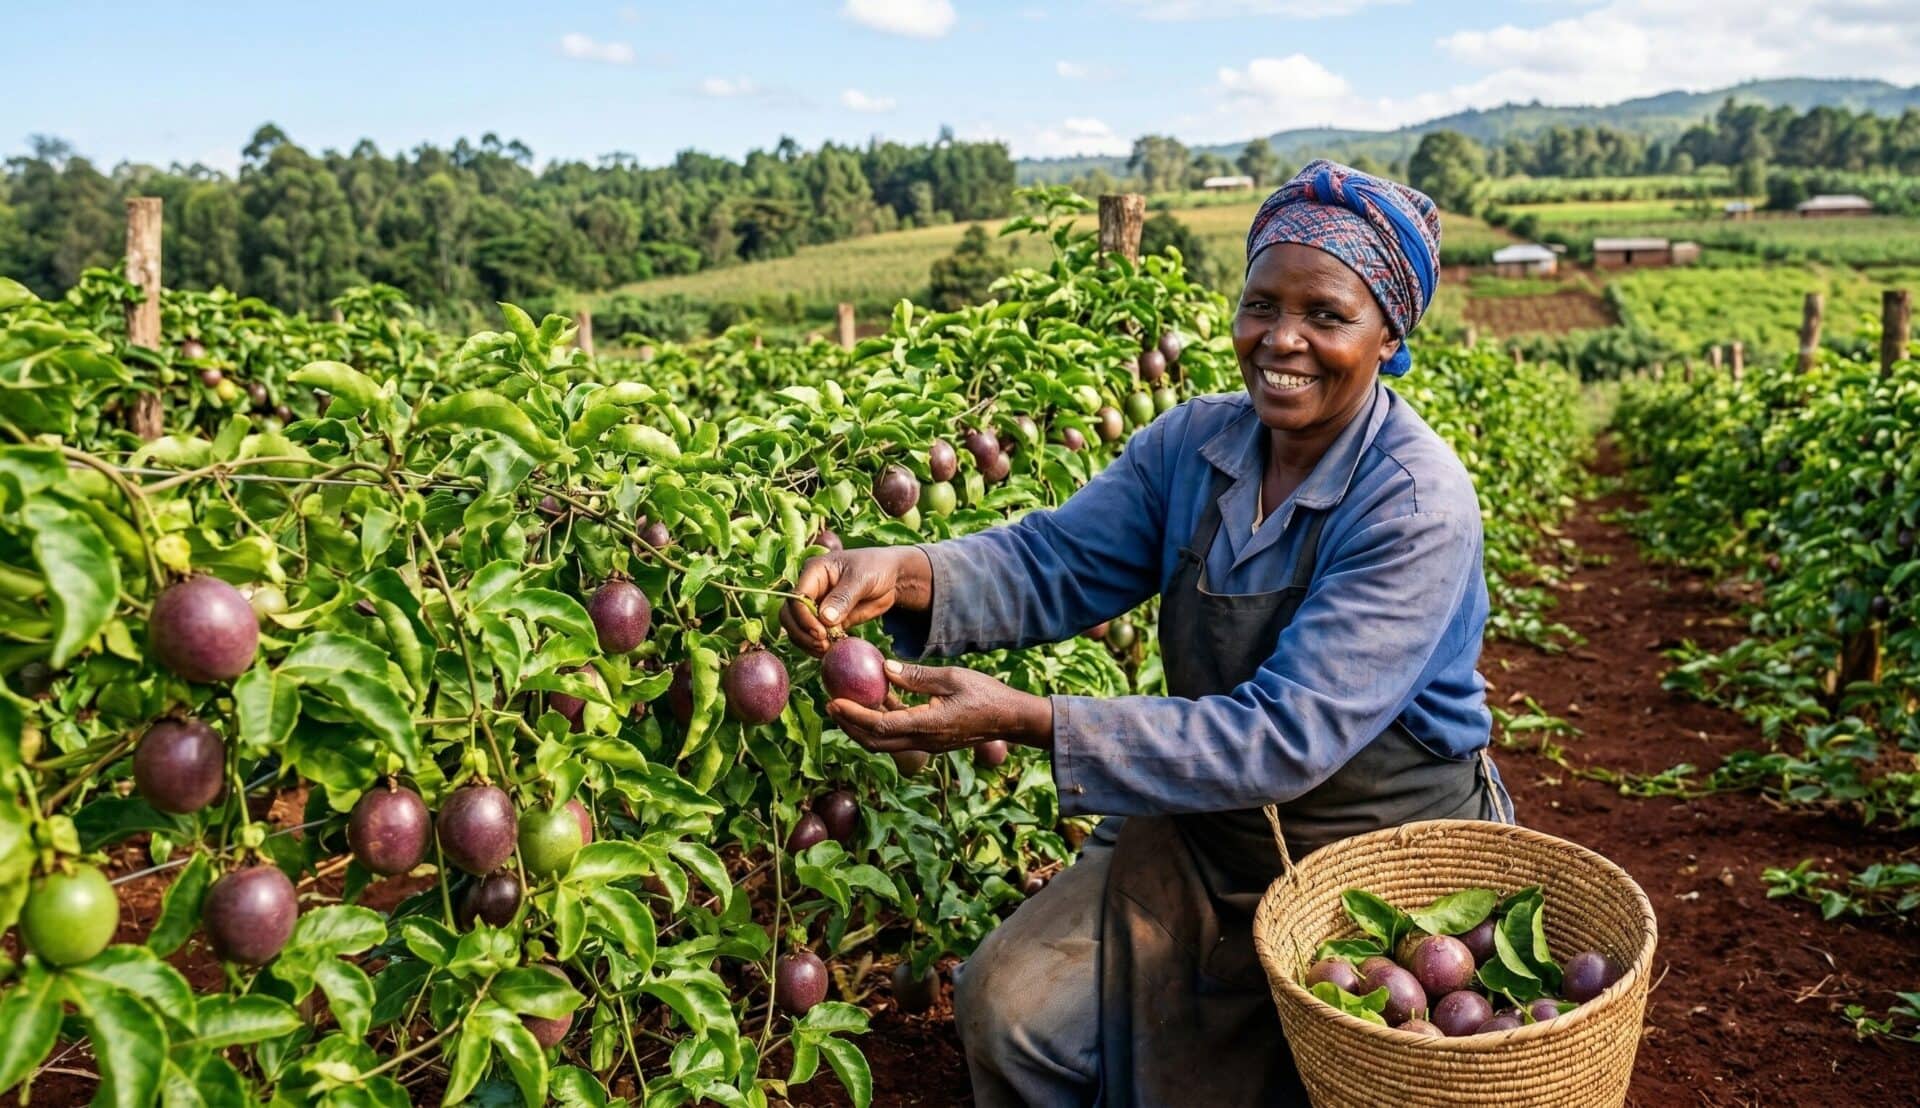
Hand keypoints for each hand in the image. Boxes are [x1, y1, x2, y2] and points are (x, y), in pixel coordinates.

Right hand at [781, 546, 932, 656]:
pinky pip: (814, 637)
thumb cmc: (876, 568)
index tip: (821, 632)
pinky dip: (818, 646)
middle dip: (802, 632)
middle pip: (789, 615)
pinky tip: (831, 651)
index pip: (796, 597)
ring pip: (797, 628)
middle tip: (822, 644)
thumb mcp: (861, 578)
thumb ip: (843, 597)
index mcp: (814, 572)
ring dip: (808, 642)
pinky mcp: (827, 621)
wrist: (891, 577)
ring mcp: (816, 606)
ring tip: (827, 649)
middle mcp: (810, 589)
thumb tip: (825, 618)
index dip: (804, 617)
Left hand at [828, 660, 1053, 753]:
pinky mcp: (930, 740)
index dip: (853, 716)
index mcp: (926, 725)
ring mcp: (926, 744)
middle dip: (849, 726)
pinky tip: (876, 701)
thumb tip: (884, 668)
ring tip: (845, 705)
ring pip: (884, 743)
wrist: (1011, 719)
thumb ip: (916, 675)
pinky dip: (881, 723)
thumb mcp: (951, 677)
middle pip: (875, 742)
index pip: (880, 725)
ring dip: (862, 727)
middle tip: (831, 705)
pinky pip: (898, 736)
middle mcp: (922, 741)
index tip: (834, 702)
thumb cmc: (986, 694)